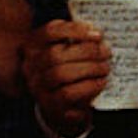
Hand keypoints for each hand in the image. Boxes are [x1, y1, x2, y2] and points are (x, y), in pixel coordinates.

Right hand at [20, 19, 108, 137]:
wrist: (65, 107)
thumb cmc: (71, 73)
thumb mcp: (72, 55)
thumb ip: (79, 42)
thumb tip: (97, 35)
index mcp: (34, 47)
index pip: (49, 32)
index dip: (74, 30)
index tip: (98, 34)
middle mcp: (31, 66)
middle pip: (55, 54)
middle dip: (86, 51)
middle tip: (106, 52)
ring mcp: (37, 86)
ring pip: (60, 74)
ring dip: (89, 68)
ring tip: (105, 68)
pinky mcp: (49, 104)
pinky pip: (68, 93)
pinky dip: (89, 86)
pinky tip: (101, 82)